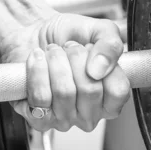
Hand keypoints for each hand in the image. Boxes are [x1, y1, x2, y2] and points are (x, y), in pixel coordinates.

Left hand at [0, 12, 130, 132]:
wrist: (33, 35)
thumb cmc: (66, 37)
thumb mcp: (97, 29)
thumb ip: (110, 44)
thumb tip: (100, 69)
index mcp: (110, 96)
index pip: (117, 91)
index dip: (103, 63)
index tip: (89, 47)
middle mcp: (90, 113)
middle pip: (90, 91)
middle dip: (75, 58)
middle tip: (67, 47)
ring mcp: (65, 120)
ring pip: (64, 93)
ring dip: (55, 62)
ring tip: (52, 52)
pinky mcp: (40, 119)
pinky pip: (40, 99)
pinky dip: (37, 71)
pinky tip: (37, 61)